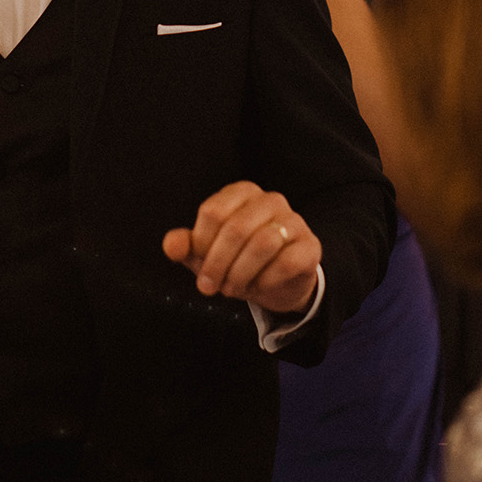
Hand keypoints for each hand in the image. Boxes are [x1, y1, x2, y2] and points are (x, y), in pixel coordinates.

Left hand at [162, 181, 321, 312]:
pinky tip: (258, 287)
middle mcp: (270, 200)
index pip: (213, 212)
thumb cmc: (237, 260)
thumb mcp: (206, 254)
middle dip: (218, 264)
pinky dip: (265, 280)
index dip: (201, 245)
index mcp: (242, 193)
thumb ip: (186, 246)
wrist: (276, 282)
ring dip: (240, 274)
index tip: (199, 268)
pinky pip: (287, 262)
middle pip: (236, 229)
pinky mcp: (310, 246)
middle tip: (210, 287)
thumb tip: (171, 245)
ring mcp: (294, 221)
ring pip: (262, 244)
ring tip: (232, 289)